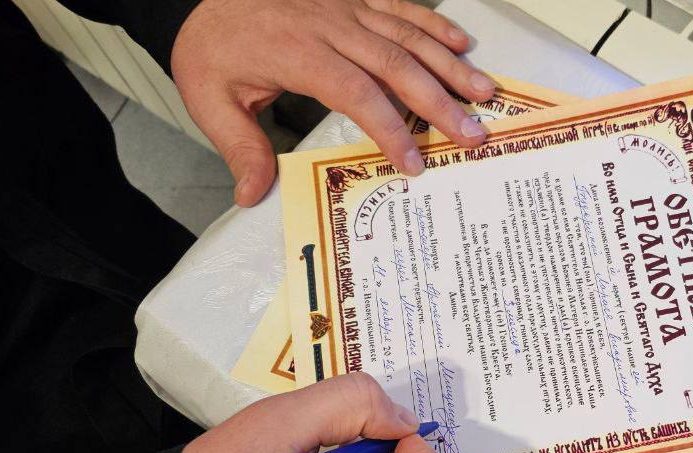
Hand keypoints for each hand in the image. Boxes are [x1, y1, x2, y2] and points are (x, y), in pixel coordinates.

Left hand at [171, 0, 496, 206]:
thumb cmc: (213, 45)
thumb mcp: (209, 98)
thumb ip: (239, 146)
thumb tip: (253, 194)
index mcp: (297, 52)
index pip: (355, 92)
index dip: (389, 128)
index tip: (413, 161)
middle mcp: (330, 26)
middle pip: (395, 64)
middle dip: (439, 101)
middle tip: (472, 134)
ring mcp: (346, 8)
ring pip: (407, 36)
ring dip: (449, 66)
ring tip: (484, 94)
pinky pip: (401, 8)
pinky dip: (434, 26)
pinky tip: (461, 44)